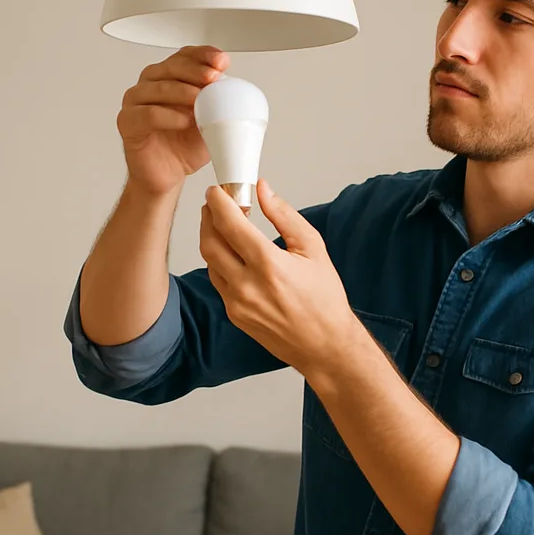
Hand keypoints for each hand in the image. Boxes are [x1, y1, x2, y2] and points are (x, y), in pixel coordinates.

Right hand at [117, 46, 228, 196]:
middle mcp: (150, 85)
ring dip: (182, 91)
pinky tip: (185, 120)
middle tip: (213, 78)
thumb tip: (236, 89)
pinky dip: (168, 116)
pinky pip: (146, 114)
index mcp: (169, 79)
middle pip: (170, 68)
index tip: (221, 61)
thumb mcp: (211, 123)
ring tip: (201, 100)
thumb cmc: (185, 148)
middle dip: (195, 71)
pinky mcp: (128, 123)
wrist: (168, 176)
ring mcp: (136, 102)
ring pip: (157, 88)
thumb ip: (219, 104)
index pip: (184, 57)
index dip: (202, 55)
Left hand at [199, 180, 360, 376]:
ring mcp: (237, 302)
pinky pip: (217, 280)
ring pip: (209, 261)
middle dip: (208, 216)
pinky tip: (232, 252)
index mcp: (269, 265)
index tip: (218, 190)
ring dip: (211, 238)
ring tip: (225, 225)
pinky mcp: (234, 314)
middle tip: (216, 203)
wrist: (325, 344)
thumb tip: (264, 191)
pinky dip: (219, 260)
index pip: (229, 223)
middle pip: (210, 241)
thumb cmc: (325, 299)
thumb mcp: (314, 248)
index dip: (218, 201)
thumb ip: (285, 215)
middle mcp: (247, 285)